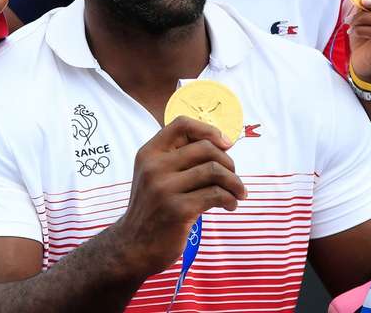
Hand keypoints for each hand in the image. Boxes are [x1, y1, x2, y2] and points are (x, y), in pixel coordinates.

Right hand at [113, 116, 246, 276]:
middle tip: (233, 177)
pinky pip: (216, 194)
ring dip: (234, 182)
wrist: (133, 246)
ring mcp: (165, 189)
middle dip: (228, 161)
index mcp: (149, 153)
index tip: (225, 143)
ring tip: (237, 193)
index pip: (181, 124)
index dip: (208, 129)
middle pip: (205, 148)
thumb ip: (178, 158)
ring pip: (214, 170)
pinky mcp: (178, 210)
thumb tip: (223, 143)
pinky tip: (230, 206)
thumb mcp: (154, 175)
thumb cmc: (153, 208)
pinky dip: (230, 199)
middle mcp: (154, 167)